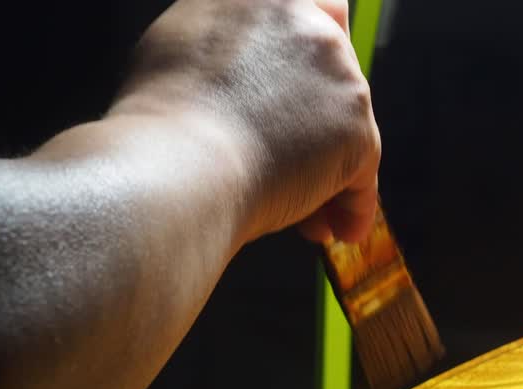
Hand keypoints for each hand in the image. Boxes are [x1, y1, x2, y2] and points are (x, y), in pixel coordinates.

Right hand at [110, 0, 380, 246]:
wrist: (175, 168)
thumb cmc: (160, 121)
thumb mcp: (180, 45)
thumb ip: (230, 42)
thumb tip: (243, 62)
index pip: (323, 10)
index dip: (319, 57)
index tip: (308, 96)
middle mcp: (311, 26)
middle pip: (338, 80)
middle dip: (319, 128)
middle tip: (297, 168)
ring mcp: (340, 78)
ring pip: (346, 133)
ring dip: (329, 171)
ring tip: (305, 217)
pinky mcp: (358, 132)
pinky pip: (363, 177)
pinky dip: (352, 206)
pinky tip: (336, 231)